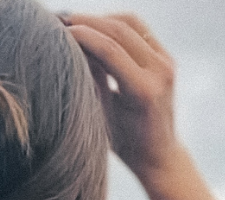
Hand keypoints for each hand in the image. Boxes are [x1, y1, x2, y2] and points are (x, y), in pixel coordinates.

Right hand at [62, 12, 178, 185]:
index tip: (58, 30)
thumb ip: (91, 80)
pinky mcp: (166, 57)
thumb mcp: (101, 116)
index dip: (82, 35)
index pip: (110, 50)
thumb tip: (71, 48)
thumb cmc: (125, 145)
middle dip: (88, 22)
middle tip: (61, 20)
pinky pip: (138, 28)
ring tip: (76, 24)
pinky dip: (115, 24)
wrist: (158, 155)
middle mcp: (160, 72)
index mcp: (144, 92)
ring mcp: (166, 62)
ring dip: (100, 19)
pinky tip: (96, 29)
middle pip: (119, 30)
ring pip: (129, 23)